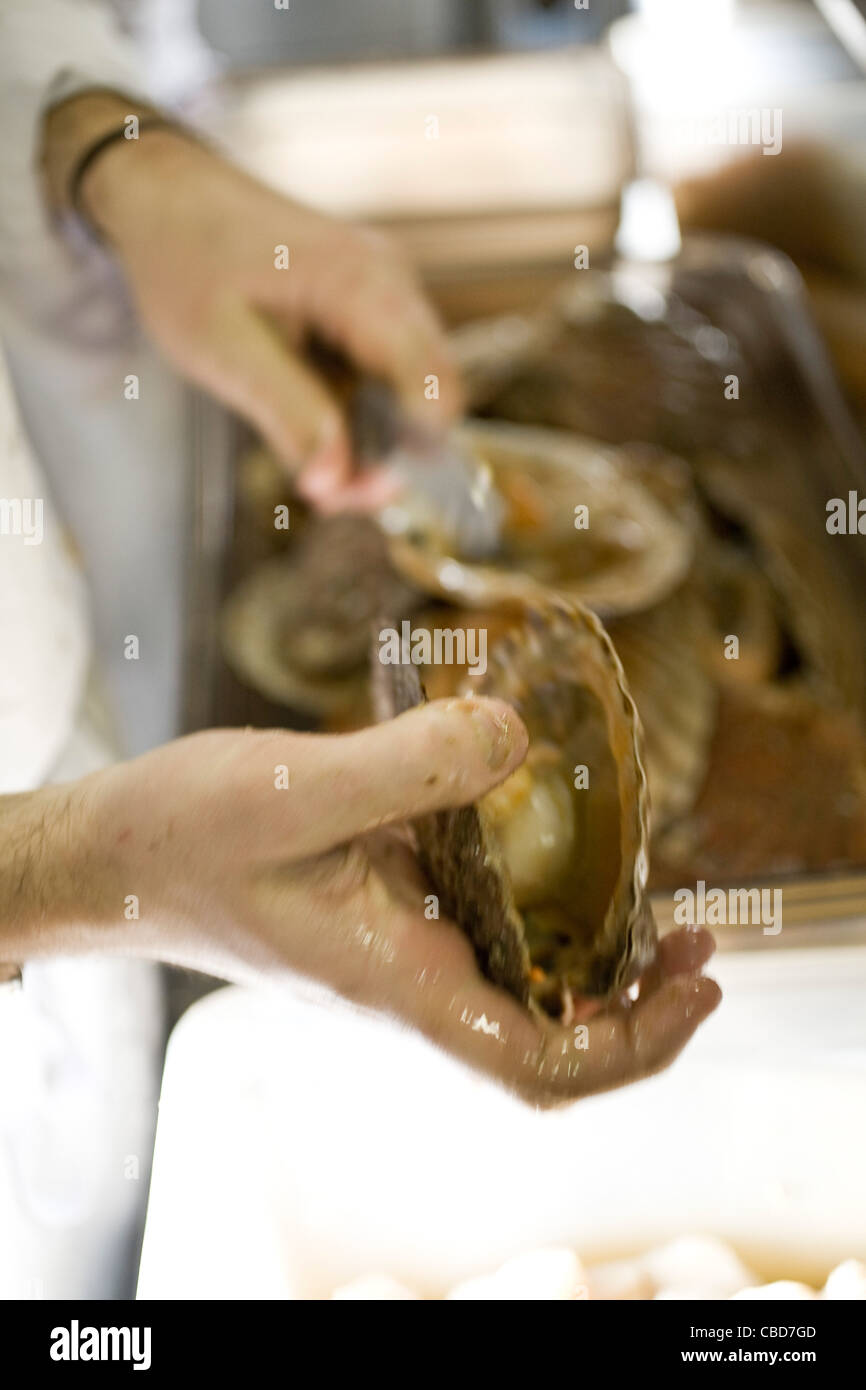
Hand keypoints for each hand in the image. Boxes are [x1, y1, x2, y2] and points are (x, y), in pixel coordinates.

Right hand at [2, 699, 718, 1105]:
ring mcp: (395, 951)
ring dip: (591, 947)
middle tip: (690, 926)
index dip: (634, 1043)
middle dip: (634, 999)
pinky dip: (529, 898)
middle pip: (552, 1034)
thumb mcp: (294, 788)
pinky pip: (478, 925)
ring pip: (520, 980)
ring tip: (645, 881)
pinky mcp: (381, 911)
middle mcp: (409, 980)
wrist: (115, 857)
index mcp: (398, 981)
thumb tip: (517, 737)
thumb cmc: (182, 839)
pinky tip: (541, 832)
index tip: (694, 983)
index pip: (541, 1063)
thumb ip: (409, 765)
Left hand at [43, 93, 460, 508]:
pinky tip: (309, 420)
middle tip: (320, 491)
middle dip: (385, 456)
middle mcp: (392, 282)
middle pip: (431, 396)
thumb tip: (333, 486)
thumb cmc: (186, 260)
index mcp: (363, 283)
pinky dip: (355, 411)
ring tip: (306, 459)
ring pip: (409, 391)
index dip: (406, 455)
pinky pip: (385, 375)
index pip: (432, 387)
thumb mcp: (224, 350)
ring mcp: (387, 291)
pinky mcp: (372, 306)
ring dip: (369, 439)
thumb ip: (288, 417)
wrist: (165, 195)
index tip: (350, 494)